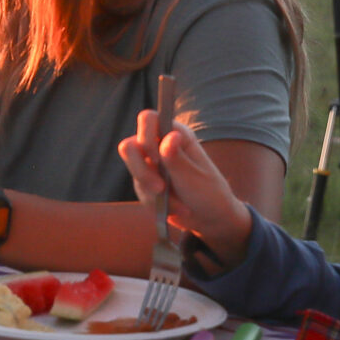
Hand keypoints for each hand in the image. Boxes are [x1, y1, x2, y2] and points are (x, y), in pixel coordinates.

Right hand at [117, 117, 254, 267]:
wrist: (209, 219)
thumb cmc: (209, 193)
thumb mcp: (194, 177)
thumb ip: (176, 159)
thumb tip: (170, 135)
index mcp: (176, 134)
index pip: (148, 119)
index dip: (145, 137)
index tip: (157, 160)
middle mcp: (160, 145)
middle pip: (129, 146)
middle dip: (142, 172)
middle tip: (160, 189)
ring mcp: (150, 164)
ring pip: (133, 172)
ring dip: (153, 193)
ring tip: (178, 205)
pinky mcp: (145, 182)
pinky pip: (139, 191)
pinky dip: (155, 204)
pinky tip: (174, 209)